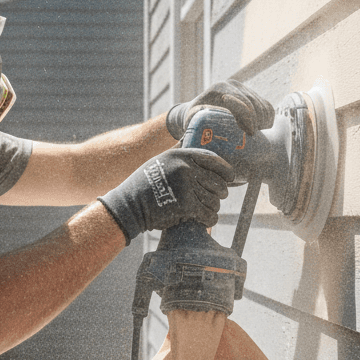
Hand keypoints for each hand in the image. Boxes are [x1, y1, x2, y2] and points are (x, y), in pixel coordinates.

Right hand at [98, 148, 235, 244]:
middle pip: (218, 183)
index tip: (230, 179)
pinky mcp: (187, 206)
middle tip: (212, 199)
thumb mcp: (160, 161)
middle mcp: (186, 168)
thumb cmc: (144, 184)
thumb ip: (178, 154)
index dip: (227, 172)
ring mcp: (187, 187)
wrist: (130, 205)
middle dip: (218, 194)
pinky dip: (209, 220)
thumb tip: (191, 139)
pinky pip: (209, 215)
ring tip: (204, 211)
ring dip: (212, 208)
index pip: (215, 161)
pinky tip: (204, 220)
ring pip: (215, 201)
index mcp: (182, 155)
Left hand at [166, 80, 274, 139]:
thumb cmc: (193, 120)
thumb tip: (199, 141)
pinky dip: (268, 119)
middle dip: (259, 123)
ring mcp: (243, 87)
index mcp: (219, 88)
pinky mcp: (251, 93)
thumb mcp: (192, 121)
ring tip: (261, 138)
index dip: (250, 120)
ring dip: (265, 122)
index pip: (242, 103)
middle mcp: (232, 84)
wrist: (196, 110)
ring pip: (263, 105)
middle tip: (257, 139)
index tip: (251, 135)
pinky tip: (264, 132)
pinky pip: (267, 106)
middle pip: (255, 104)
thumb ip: (196, 127)